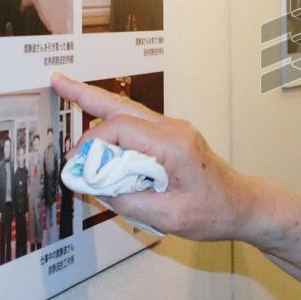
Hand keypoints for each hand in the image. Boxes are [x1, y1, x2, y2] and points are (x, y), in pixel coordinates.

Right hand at [51, 73, 253, 240]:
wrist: (242, 204)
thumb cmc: (215, 211)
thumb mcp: (169, 217)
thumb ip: (129, 201)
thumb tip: (96, 186)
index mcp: (173, 145)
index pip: (120, 130)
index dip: (91, 145)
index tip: (76, 166)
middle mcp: (173, 130)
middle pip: (122, 107)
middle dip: (87, 95)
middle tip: (58, 82)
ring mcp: (174, 130)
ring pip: (129, 111)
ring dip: (98, 104)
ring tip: (69, 91)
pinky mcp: (173, 138)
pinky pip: (138, 124)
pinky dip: (113, 121)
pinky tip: (98, 122)